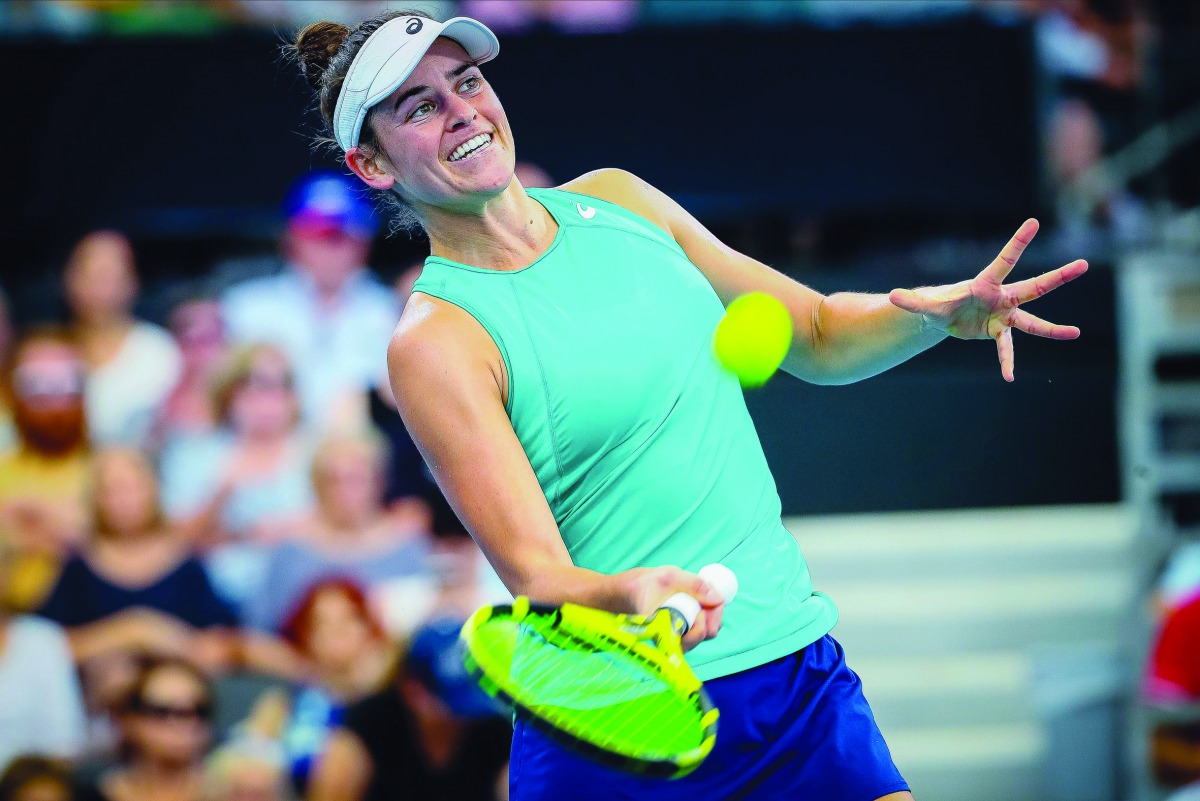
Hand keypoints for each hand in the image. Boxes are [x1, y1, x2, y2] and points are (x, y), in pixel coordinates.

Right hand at [623, 566, 725, 651]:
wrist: (623, 592)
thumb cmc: (639, 586)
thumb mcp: (668, 577)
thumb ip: (694, 585)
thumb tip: (718, 598)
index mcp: (668, 634)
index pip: (697, 636)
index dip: (708, 618)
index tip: (705, 599)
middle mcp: (674, 641)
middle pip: (706, 634)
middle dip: (713, 613)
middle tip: (709, 591)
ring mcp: (678, 636)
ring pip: (705, 630)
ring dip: (710, 611)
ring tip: (704, 591)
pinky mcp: (680, 630)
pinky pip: (700, 625)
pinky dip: (705, 611)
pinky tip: (700, 596)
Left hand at [888, 219, 1086, 381]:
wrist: (947, 316)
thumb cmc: (941, 303)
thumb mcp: (926, 305)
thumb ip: (912, 301)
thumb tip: (891, 297)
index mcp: (986, 283)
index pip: (1005, 259)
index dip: (1018, 242)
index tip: (1033, 221)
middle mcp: (1002, 297)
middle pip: (1035, 286)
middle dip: (1059, 277)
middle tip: (1083, 264)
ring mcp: (1004, 316)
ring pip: (1032, 322)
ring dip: (1052, 330)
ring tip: (1075, 334)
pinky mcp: (998, 332)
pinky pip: (1006, 348)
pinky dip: (1005, 361)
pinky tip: (1008, 377)